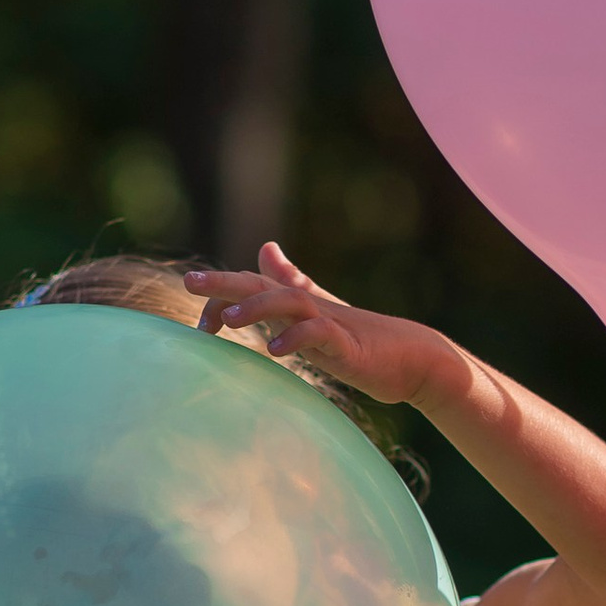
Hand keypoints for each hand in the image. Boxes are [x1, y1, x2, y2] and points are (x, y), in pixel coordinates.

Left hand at [184, 242, 445, 405]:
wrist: (416, 357)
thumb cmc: (363, 338)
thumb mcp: (317, 311)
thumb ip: (289, 282)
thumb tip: (265, 248)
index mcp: (298, 302)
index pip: (251, 288)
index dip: (221, 296)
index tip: (198, 324)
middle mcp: (310, 306)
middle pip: (263, 284)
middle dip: (224, 283)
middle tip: (189, 282)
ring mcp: (330, 323)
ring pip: (289, 303)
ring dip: (256, 309)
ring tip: (226, 321)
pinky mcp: (349, 346)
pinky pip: (319, 336)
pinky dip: (296, 339)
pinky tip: (273, 351)